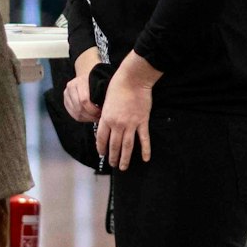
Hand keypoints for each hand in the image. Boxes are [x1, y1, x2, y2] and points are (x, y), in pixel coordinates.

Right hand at [65, 51, 101, 122]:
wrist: (86, 77)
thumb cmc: (96, 81)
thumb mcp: (100, 83)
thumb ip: (101, 93)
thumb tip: (107, 108)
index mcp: (80, 81)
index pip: (84, 100)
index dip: (93, 110)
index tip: (102, 112)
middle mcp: (71, 86)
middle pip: (80, 108)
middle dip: (91, 115)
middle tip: (100, 117)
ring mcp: (66, 94)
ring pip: (76, 113)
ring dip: (87, 118)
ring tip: (96, 117)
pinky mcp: (65, 102)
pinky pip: (73, 115)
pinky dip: (83, 118)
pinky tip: (89, 117)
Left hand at [96, 54, 158, 170]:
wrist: (133, 80)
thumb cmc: (117, 87)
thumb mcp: (106, 101)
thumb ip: (106, 115)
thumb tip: (106, 126)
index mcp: (106, 119)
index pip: (101, 139)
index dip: (101, 148)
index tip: (102, 154)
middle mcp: (117, 124)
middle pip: (114, 145)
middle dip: (113, 157)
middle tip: (113, 165)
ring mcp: (131, 124)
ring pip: (127, 146)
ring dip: (125, 158)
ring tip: (124, 167)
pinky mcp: (142, 122)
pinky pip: (144, 139)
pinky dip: (145, 149)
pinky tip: (145, 159)